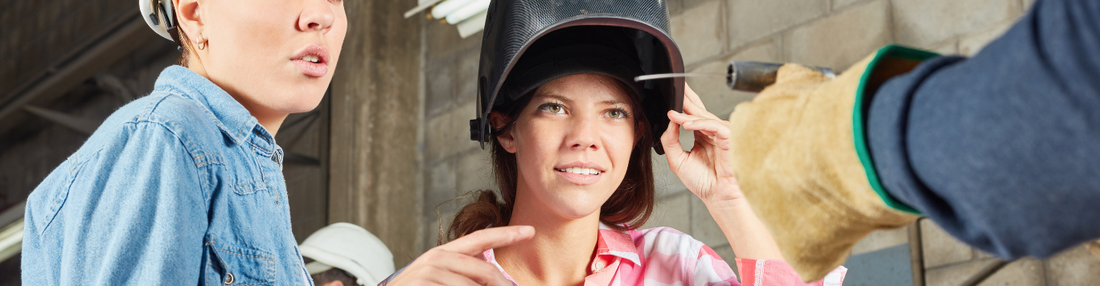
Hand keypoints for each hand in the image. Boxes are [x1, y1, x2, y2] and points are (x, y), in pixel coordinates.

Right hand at [385, 226, 534, 285]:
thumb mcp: (440, 280)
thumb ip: (464, 274)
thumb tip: (497, 280)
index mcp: (442, 254)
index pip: (480, 239)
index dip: (507, 234)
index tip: (530, 231)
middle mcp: (436, 259)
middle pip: (486, 271)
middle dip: (504, 285)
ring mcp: (430, 272)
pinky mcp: (424, 284)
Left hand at [661, 85, 742, 203]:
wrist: (717, 196)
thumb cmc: (702, 181)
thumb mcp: (677, 159)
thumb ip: (670, 140)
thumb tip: (669, 122)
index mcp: (701, 135)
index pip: (690, 115)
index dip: (680, 104)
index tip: (668, 96)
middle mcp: (711, 132)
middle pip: (698, 109)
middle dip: (686, 98)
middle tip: (675, 88)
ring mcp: (720, 133)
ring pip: (703, 117)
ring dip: (687, 115)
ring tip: (672, 114)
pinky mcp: (728, 138)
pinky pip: (713, 125)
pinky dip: (700, 123)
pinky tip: (686, 124)